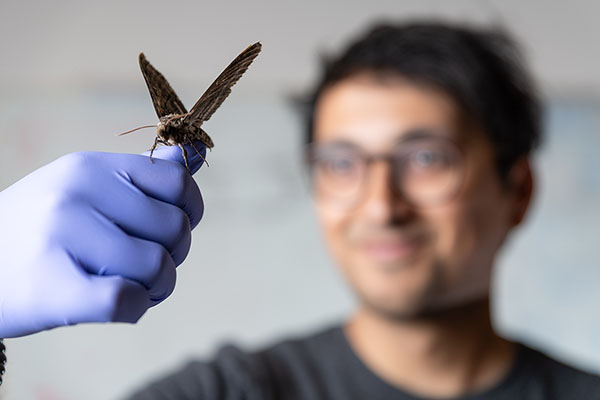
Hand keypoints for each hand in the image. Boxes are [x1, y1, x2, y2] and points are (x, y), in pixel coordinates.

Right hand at [0, 142, 205, 337]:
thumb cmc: (40, 230)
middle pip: (176, 230)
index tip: (168, 230)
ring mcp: (62, 237)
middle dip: (173, 256)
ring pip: (158, 268)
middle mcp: (78, 194)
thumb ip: (143, 176)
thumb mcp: (85, 188)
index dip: (189, 211)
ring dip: (156, 288)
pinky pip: (128, 301)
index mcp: (91, 167)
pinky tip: (115, 304)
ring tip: (128, 285)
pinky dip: (136, 309)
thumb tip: (194, 154)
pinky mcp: (52, 286)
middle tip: (144, 267)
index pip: (178, 182)